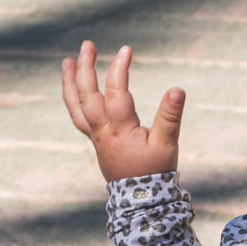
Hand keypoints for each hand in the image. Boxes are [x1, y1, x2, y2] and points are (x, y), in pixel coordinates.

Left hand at [62, 40, 184, 181]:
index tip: (126, 50)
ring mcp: (96, 136)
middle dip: (86, 67)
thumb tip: (177, 90)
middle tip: (88, 45)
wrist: (142, 200)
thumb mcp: (168, 144)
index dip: (120, 68)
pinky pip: (78, 116)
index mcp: (120, 128)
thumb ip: (171, 116)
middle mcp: (102, 130)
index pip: (117, 90)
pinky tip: (75, 90)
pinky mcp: (97, 142)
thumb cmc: (156, 171)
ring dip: (70, 82)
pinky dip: (73, 100)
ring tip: (68, 62)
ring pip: (75, 105)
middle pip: (86, 93)